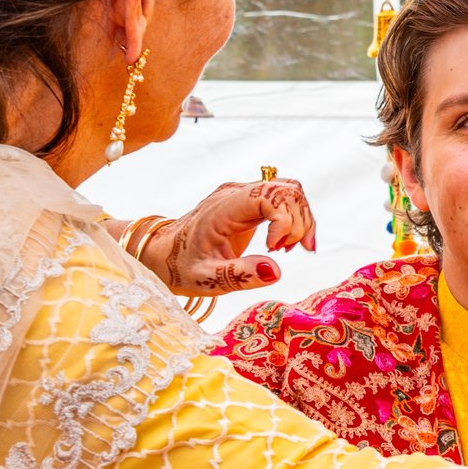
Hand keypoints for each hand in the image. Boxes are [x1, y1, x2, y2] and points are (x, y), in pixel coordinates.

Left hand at [154, 175, 316, 296]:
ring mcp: (244, 195)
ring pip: (290, 192)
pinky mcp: (251, 203)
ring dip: (300, 220)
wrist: (167, 255)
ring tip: (288, 249)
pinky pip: (284, 201)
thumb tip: (275, 270)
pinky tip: (289, 244)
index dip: (283, 220)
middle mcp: (235, 194)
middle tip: (285, 251)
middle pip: (286, 189)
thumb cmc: (183, 266)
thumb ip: (239, 275)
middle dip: (297, 222)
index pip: (268, 195)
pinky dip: (295, 221)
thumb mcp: (206, 279)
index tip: (274, 249)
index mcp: (223, 208)